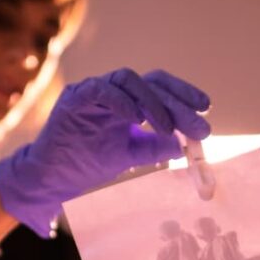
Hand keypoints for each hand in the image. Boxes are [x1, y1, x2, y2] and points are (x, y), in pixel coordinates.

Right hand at [0, 68, 210, 237]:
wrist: (54, 178)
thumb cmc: (88, 164)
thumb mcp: (129, 156)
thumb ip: (154, 147)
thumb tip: (184, 144)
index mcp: (127, 102)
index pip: (160, 87)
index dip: (183, 94)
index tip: (206, 108)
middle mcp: (112, 91)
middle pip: (150, 83)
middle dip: (177, 102)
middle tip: (198, 123)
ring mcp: (93, 91)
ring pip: (128, 80)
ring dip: (153, 102)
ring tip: (167, 127)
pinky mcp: (75, 98)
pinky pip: (101, 90)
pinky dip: (122, 102)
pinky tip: (137, 120)